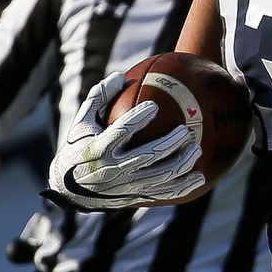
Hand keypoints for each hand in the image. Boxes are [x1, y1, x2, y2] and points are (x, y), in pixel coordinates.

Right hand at [47, 72, 202, 209]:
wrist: (71, 190)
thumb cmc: (78, 147)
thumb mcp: (82, 122)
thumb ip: (99, 98)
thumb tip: (120, 75)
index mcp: (100, 148)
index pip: (121, 132)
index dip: (137, 119)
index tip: (153, 106)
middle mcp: (114, 169)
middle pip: (146, 156)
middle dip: (169, 144)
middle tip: (185, 130)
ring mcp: (126, 185)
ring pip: (159, 176)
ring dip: (181, 163)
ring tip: (197, 148)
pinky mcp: (136, 197)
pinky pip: (164, 193)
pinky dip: (183, 186)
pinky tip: (200, 176)